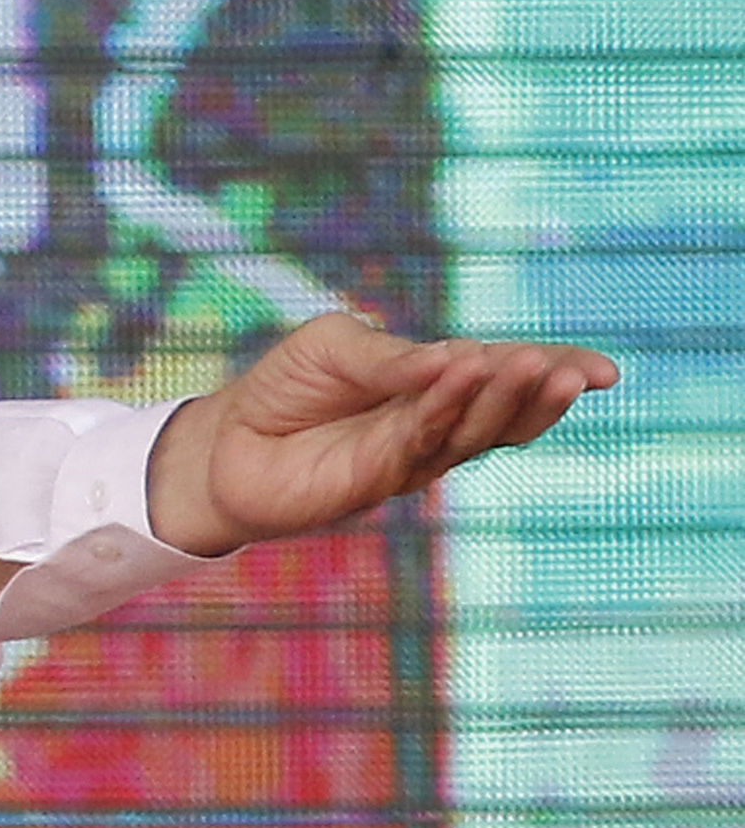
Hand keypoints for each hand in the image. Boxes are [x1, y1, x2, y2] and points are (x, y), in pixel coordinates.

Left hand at [146, 313, 615, 556]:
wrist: (223, 441)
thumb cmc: (285, 387)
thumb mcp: (335, 347)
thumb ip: (393, 356)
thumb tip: (457, 354)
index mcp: (435, 388)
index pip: (504, 378)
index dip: (555, 373)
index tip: (606, 371)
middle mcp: (433, 426)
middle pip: (502, 413)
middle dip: (539, 391)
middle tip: (568, 369)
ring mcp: (407, 458)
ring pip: (469, 432)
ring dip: (501, 397)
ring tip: (532, 365)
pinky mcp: (373, 480)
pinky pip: (417, 439)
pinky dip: (443, 404)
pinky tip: (464, 373)